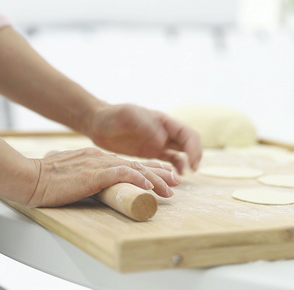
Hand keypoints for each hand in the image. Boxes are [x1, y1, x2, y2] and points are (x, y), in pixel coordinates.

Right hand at [26, 147, 180, 206]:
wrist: (30, 177)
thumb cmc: (45, 179)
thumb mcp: (71, 173)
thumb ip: (84, 175)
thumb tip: (88, 183)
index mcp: (96, 157)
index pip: (128, 163)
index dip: (148, 170)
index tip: (163, 177)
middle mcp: (101, 158)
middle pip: (138, 164)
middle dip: (160, 173)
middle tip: (176, 181)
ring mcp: (98, 164)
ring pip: (135, 169)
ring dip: (156, 179)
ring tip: (171, 187)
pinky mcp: (94, 174)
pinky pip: (122, 174)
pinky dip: (137, 179)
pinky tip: (149, 186)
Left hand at [85, 103, 201, 173]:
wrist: (98, 124)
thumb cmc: (111, 116)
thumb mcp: (126, 116)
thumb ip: (144, 125)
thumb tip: (162, 139)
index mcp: (163, 121)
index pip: (187, 133)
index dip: (193, 147)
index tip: (192, 161)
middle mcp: (164, 131)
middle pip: (189, 143)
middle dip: (195, 156)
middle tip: (193, 170)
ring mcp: (159, 142)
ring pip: (182, 152)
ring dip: (188, 162)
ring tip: (185, 175)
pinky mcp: (151, 151)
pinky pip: (169, 159)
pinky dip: (175, 167)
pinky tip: (174, 176)